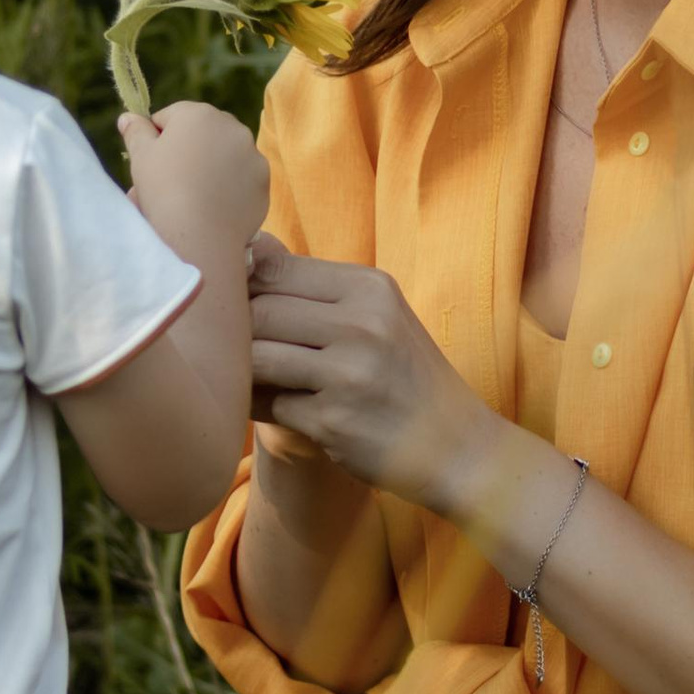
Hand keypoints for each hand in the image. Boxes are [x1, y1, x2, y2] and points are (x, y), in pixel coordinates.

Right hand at [120, 99, 269, 252]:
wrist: (201, 234)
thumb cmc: (164, 190)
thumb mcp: (141, 157)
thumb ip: (135, 131)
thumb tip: (127, 117)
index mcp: (198, 113)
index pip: (171, 116)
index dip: (158, 139)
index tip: (153, 163)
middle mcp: (230, 125)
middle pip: (202, 132)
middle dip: (189, 149)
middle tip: (173, 180)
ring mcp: (251, 152)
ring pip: (224, 153)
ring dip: (211, 165)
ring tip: (195, 194)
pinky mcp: (263, 178)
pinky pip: (242, 176)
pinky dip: (230, 185)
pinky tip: (215, 204)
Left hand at [246, 238, 504, 514]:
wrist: (456, 446)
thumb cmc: (402, 375)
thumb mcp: (375, 315)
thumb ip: (314, 287)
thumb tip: (248, 247)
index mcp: (369, 287)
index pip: (275, 268)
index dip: (243, 288)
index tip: (238, 308)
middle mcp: (363, 324)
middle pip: (259, 311)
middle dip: (237, 332)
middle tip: (237, 348)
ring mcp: (349, 374)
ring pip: (255, 357)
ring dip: (245, 371)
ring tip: (254, 375)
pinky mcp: (334, 421)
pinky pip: (268, 405)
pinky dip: (260, 406)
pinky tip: (274, 406)